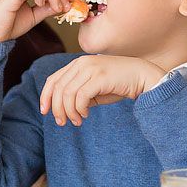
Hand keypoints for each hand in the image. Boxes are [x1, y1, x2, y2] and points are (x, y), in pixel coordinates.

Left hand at [39, 55, 165, 126]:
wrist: (142, 77)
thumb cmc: (119, 84)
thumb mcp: (94, 89)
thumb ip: (79, 94)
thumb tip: (64, 108)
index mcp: (78, 64)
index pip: (53, 79)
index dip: (45, 96)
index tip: (44, 112)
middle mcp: (81, 63)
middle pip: (58, 88)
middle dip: (57, 108)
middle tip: (62, 123)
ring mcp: (90, 68)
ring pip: (67, 93)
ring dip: (69, 111)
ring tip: (77, 121)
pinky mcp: (99, 77)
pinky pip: (80, 97)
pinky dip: (79, 109)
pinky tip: (86, 115)